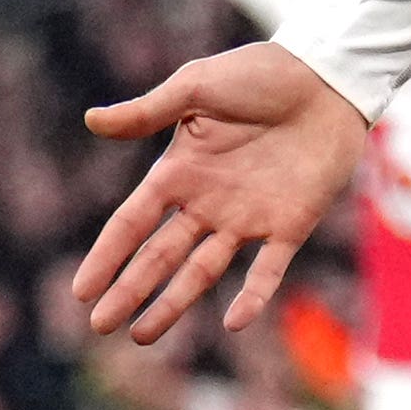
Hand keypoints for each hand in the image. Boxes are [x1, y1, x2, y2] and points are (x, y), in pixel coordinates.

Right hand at [74, 42, 372, 343]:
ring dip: (173, 303)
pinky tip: (233, 322)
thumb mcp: (197, 86)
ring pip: (202, 272)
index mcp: (179, 171)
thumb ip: (148, 111)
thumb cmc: (260, 73)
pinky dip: (253, 297)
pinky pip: (268, 270)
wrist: (327, 75)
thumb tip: (91, 120)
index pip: (132, 222)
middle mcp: (207, 202)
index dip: (107, 255)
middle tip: (100, 326)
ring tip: (144, 336)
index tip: (82, 290)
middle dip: (130, 291)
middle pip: (159, 256)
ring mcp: (247, 218)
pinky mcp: (290, 224)